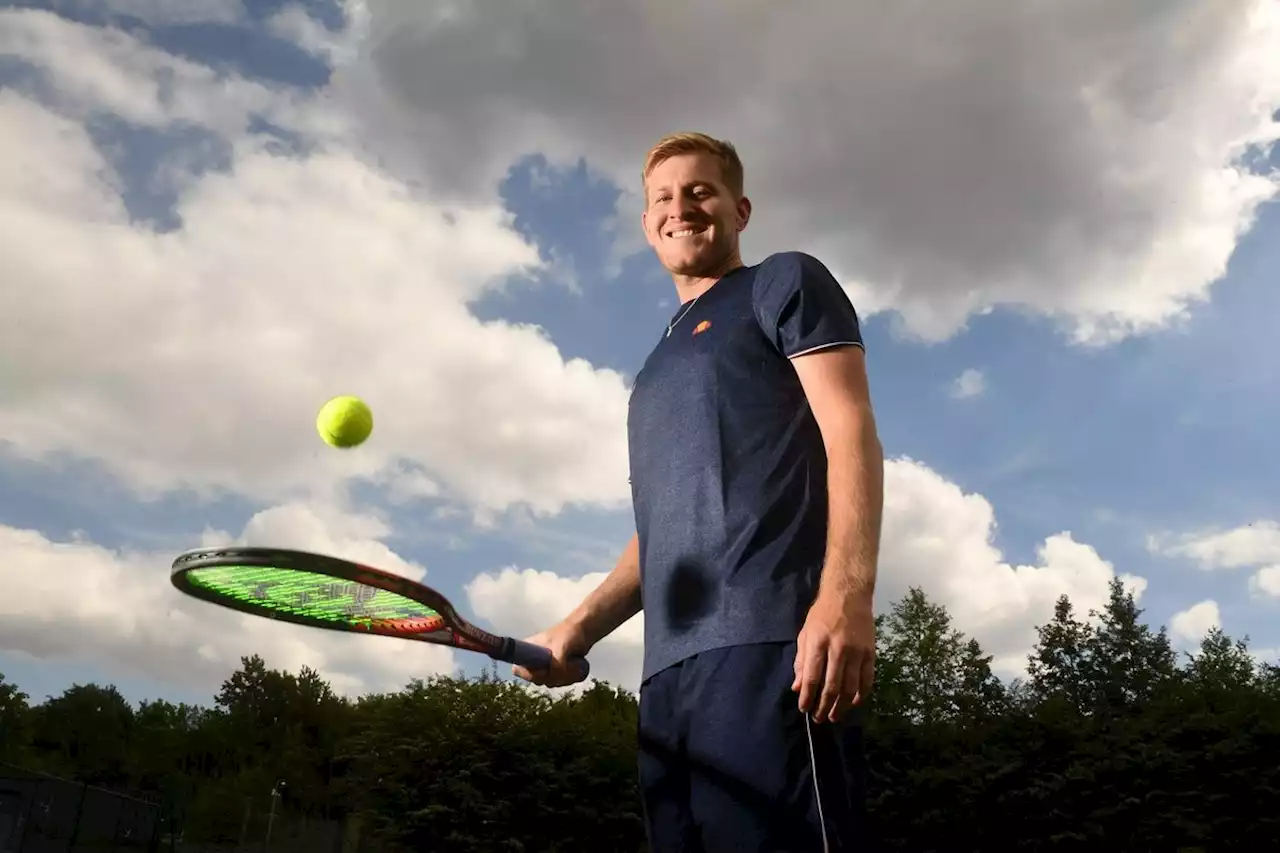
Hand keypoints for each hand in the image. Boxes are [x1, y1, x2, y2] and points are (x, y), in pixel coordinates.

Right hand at [511, 620, 591, 687]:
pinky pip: (559, 682)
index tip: (543, 670)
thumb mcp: (561, 648)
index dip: (529, 674)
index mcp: (528, 650)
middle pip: (536, 680)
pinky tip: (576, 670)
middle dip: (551, 677)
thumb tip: (554, 676)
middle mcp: (534, 658)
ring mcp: (546, 664)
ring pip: (549, 682)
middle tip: (563, 667)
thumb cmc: (569, 634)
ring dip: (562, 678)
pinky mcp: (557, 669)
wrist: (585, 630)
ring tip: (573, 665)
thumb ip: (556, 664)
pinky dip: (568, 679)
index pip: (518, 669)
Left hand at [792, 590, 874, 722]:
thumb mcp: (805, 634)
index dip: (808, 697)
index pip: (813, 677)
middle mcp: (838, 649)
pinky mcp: (870, 653)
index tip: (804, 709)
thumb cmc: (822, 614)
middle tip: (819, 718)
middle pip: (832, 686)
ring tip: (835, 716)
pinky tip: (853, 703)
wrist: (849, 595)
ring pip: (851, 687)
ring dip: (842, 706)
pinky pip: (867, 679)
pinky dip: (861, 695)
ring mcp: (857, 652)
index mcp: (819, 643)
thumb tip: (798, 687)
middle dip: (824, 706)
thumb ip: (802, 662)